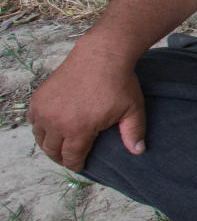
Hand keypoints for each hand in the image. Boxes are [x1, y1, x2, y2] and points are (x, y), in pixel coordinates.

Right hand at [27, 45, 146, 170]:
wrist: (101, 55)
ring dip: (48, 144)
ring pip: (40, 137)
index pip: (71, 157)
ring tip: (60, 145)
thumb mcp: (133, 110)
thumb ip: (134, 133)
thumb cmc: (119, 82)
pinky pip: (33, 120)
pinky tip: (50, 128)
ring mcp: (45, 109)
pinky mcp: (39, 97)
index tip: (81, 165)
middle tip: (70, 158)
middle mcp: (57, 122)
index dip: (76, 164)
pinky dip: (40, 127)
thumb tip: (138, 152)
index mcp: (78, 129)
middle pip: (52, 151)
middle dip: (61, 157)